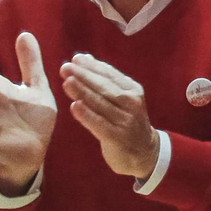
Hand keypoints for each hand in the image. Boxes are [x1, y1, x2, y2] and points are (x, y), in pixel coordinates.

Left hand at [59, 54, 159, 180]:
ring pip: (101, 103)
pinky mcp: (117, 137)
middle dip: (84, 76)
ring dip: (83, 92)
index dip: (92, 66)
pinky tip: (75, 106)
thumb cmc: (127, 121)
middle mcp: (131, 103)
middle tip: (66, 67)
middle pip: (104, 87)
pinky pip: (99, 124)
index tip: (76, 59)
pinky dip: (87, 115)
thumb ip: (105, 80)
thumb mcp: (122, 99)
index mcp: (132, 90)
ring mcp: (125, 120)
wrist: (144, 152)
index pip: (110, 74)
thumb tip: (85, 58)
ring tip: (67, 82)